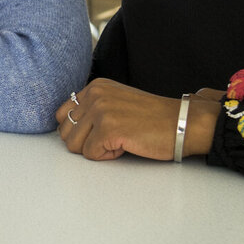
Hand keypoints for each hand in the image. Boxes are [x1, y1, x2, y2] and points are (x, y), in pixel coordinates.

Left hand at [56, 78, 219, 161]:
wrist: (182, 123)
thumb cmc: (153, 118)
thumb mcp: (116, 101)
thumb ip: (92, 107)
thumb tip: (66, 127)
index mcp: (95, 86)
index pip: (62, 115)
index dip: (78, 131)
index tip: (99, 132)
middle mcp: (95, 94)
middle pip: (65, 132)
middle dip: (84, 142)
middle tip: (111, 138)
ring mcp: (101, 111)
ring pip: (74, 146)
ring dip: (96, 149)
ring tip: (120, 140)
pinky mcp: (108, 129)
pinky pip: (91, 155)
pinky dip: (107, 157)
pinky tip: (126, 145)